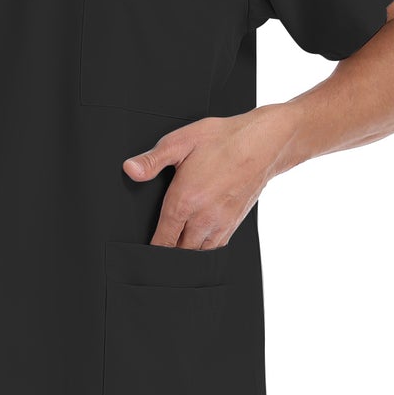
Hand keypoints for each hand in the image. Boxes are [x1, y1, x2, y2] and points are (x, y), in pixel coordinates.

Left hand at [122, 105, 298, 247]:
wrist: (263, 143)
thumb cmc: (223, 140)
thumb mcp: (181, 141)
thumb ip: (153, 160)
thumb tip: (130, 169)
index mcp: (184, 201)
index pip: (161, 241)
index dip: (150, 252)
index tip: (144, 254)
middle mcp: (202, 218)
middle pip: (178, 252)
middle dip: (166, 254)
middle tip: (157, 251)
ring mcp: (220, 224)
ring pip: (196, 254)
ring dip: (185, 253)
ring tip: (175, 247)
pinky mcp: (233, 224)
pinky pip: (214, 249)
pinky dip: (202, 250)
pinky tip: (195, 241)